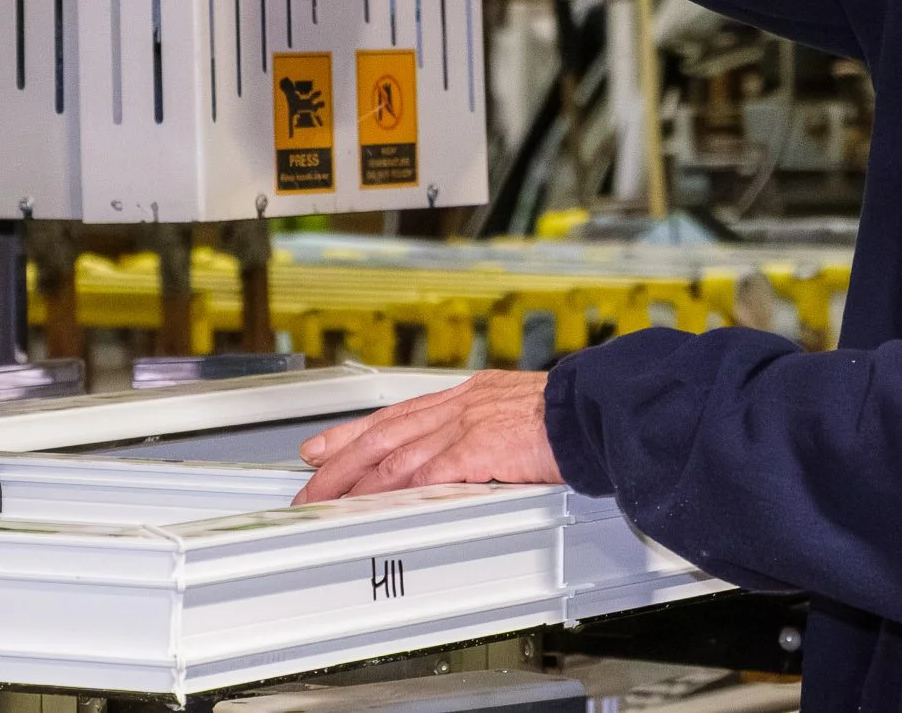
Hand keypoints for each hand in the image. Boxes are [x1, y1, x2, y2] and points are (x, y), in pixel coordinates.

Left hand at [293, 371, 560, 503]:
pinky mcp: (476, 449)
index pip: (396, 415)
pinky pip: (424, 473)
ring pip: (394, 454)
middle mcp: (457, 407)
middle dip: (339, 460)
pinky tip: (372, 504)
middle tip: (308, 481)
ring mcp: (464, 426)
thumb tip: (470, 458)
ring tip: (327, 501)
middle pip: (383, 434)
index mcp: (466, 397)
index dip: (354, 432)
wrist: (593, 409)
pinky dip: (394, 489)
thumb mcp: (517, 413)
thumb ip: (487, 434)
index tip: (323, 446)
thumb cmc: (569, 416)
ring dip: (354, 481)